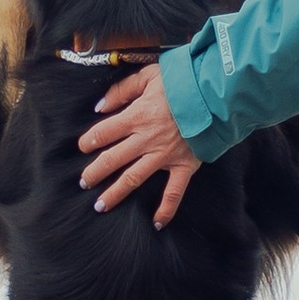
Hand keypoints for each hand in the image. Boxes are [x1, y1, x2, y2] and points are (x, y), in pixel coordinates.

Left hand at [79, 65, 199, 224]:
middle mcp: (146, 139)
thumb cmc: (183, 82)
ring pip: (133, 178)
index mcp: (137, 116)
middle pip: (112, 159)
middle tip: (84, 182)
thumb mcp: (149, 75)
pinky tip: (156, 223)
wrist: (216, 95)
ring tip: (100, 205)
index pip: (104, 132)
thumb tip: (100, 106)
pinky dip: (165, 210)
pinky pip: (173, 193)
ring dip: (115, 193)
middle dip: (94, 172)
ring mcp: (164, 156)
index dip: (89, 140)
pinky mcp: (184, 166)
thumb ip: (123, 89)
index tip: (82, 147)